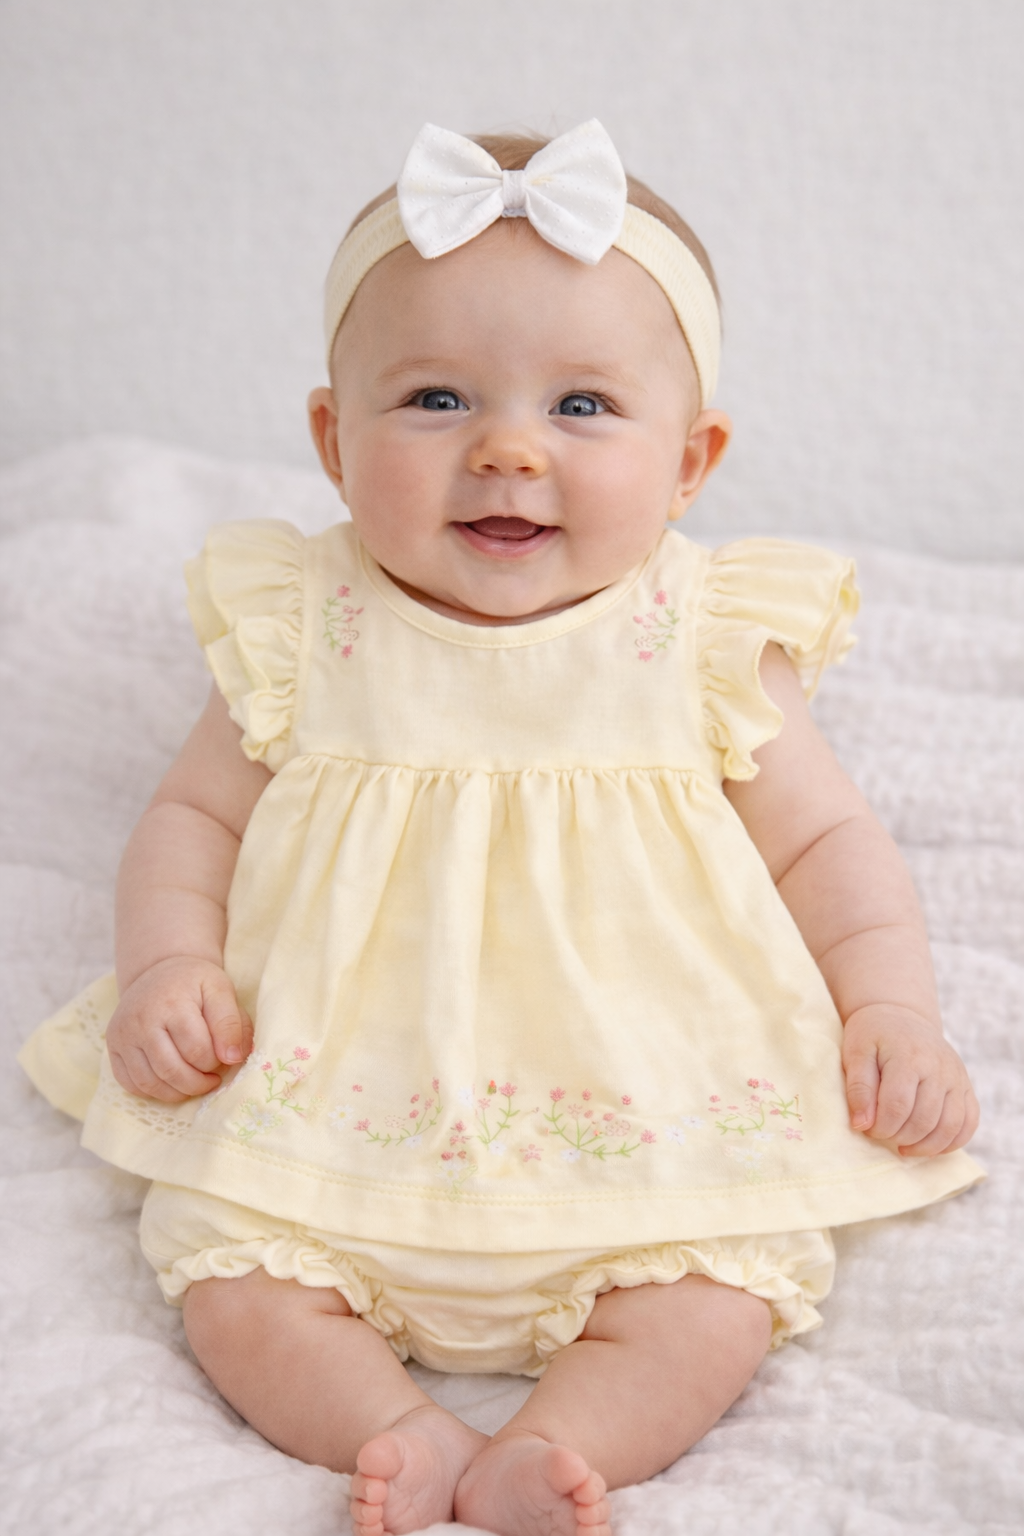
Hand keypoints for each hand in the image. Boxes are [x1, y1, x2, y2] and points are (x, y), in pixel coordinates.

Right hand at [106, 956, 253, 1102]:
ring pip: (150, 1082)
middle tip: (212, 1078)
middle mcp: (141, 1020)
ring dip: (178, 1092)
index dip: (215, 1062)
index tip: (224, 1058)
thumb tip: (233, 1058)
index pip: (196, 1050)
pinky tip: (173, 1081)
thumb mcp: (220, 990)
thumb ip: (232, 1023)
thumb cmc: (194, 984)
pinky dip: (155, 1091)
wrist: (159, 971)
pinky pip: (132, 1084)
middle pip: (171, 1070)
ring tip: (195, 1082)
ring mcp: (122, 1035)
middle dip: (198, 1083)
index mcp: (171, 1003)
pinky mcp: (113, 1047)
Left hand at [842, 1004, 978, 1156]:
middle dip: (899, 1136)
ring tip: (903, 1146)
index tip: (868, 1127)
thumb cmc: (873, 1036)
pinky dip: (951, 1142)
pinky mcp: (966, 1087)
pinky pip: (969, 1123)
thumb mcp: (856, 1052)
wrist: (901, 1017)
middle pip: (924, 1120)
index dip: (881, 1126)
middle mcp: (939, 1067)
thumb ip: (858, 1087)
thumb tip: (861, 1124)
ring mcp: (957, 1077)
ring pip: (950, 1126)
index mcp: (909, 1056)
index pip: (897, 1106)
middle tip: (882, 1134)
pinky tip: (929, 1146)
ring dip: (925, 1146)